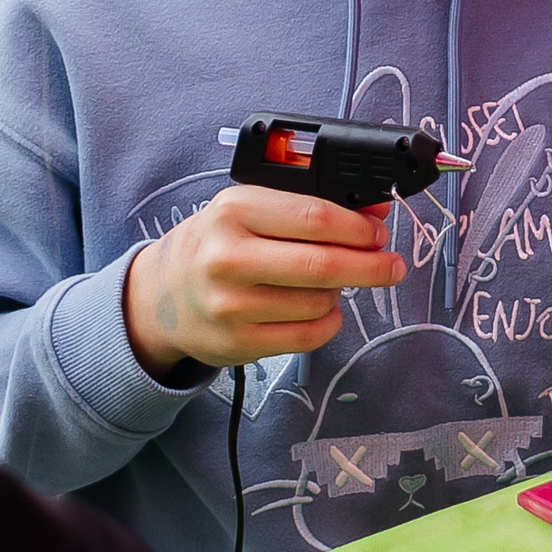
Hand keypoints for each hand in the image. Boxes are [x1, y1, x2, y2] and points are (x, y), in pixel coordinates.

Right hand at [123, 187, 405, 377]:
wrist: (160, 296)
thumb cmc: (214, 244)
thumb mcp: (249, 209)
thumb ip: (306, 207)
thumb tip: (373, 211)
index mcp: (234, 211)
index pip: (315, 217)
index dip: (359, 227)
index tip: (378, 232)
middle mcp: (229, 258)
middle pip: (324, 265)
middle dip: (371, 265)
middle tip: (391, 265)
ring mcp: (232, 306)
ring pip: (321, 302)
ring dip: (340, 293)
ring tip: (330, 283)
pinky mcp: (240, 344)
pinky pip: (309, 336)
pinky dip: (328, 322)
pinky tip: (322, 310)